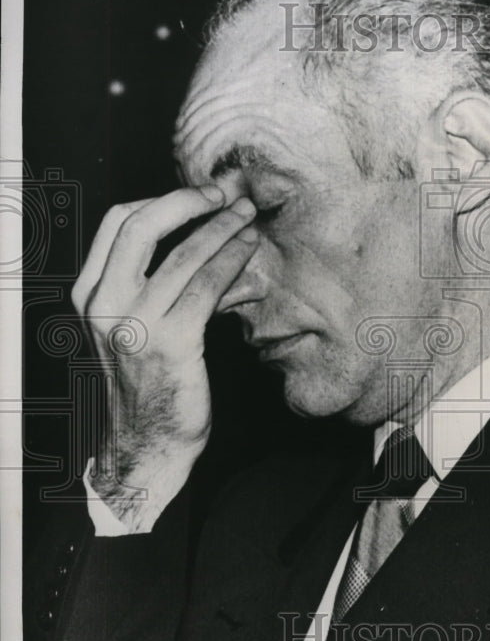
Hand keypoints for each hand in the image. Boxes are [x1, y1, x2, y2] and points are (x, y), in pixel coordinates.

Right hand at [72, 185, 258, 530]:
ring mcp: (135, 324)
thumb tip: (185, 233)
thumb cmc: (145, 386)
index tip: (198, 194)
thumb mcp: (126, 328)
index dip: (162, 200)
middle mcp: (103, 305)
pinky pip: (207, 286)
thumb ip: (140, 284)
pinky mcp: (171, 343)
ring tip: (248, 216)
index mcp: (88, 295)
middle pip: (142, 225)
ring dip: (222, 227)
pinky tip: (248, 250)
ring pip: (183, 253)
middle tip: (226, 194)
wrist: (146, 446)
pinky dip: (232, 260)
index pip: (117, 224)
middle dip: (190, 201)